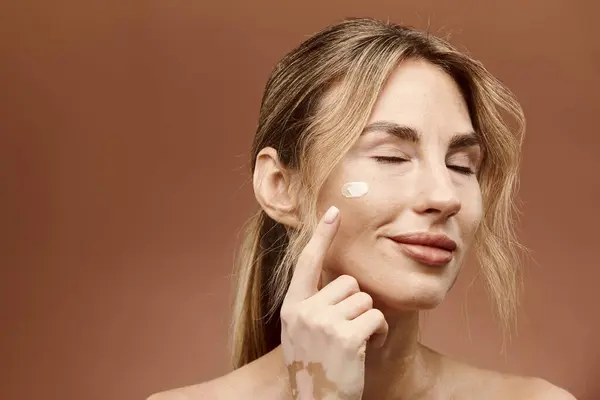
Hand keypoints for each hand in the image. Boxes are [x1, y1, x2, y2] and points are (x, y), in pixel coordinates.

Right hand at [280, 206, 388, 399]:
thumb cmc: (315, 368)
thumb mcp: (301, 333)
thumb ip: (311, 305)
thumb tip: (338, 279)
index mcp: (292, 307)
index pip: (307, 263)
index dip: (322, 236)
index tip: (334, 212)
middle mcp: (304, 311)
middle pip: (348, 283)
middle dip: (355, 304)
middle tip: (346, 331)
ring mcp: (323, 323)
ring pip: (364, 299)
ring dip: (367, 320)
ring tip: (354, 344)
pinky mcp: (346, 336)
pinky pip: (376, 317)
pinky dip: (377, 333)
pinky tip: (365, 350)